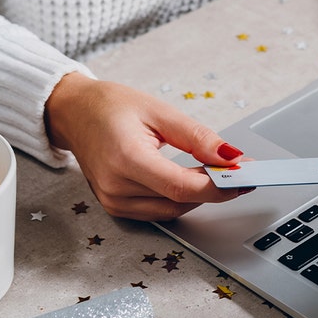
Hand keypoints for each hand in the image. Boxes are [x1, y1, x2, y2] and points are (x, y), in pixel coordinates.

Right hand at [45, 72, 249, 220]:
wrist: (73, 113)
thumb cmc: (110, 106)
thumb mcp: (159, 111)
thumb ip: (198, 137)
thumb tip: (231, 156)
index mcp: (125, 158)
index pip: (181, 186)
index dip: (218, 186)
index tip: (244, 176)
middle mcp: (116, 186)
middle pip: (180, 200)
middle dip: (215, 188)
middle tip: (239, 169)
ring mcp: (114, 201)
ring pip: (173, 210)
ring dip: (199, 195)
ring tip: (216, 171)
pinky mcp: (115, 207)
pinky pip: (159, 211)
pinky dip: (180, 198)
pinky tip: (192, 180)